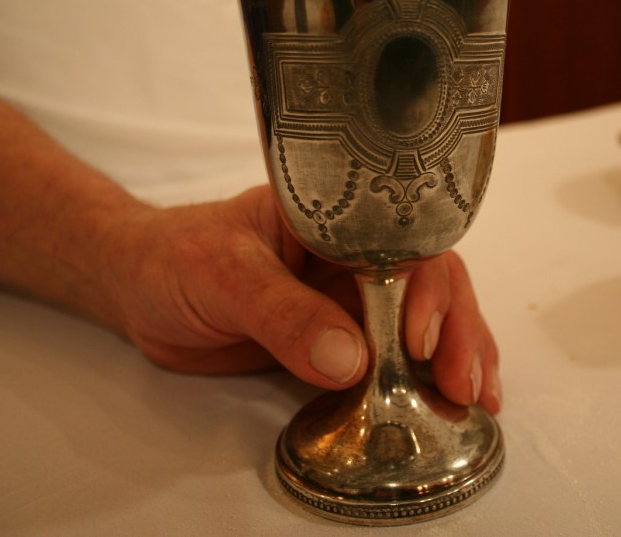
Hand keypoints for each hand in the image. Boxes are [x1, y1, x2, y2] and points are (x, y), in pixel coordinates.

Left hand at [109, 185, 501, 412]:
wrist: (140, 288)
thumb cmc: (175, 258)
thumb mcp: (221, 274)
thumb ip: (279, 312)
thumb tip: (349, 360)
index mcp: (335, 218)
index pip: (401, 242)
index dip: (425, 288)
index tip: (420, 342)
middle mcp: (357, 254)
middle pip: (430, 282)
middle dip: (457, 330)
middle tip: (464, 384)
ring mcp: (354, 297)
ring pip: (426, 319)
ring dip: (459, 355)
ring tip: (480, 398)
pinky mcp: (344, 340)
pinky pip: (396, 356)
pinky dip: (427, 379)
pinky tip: (453, 401)